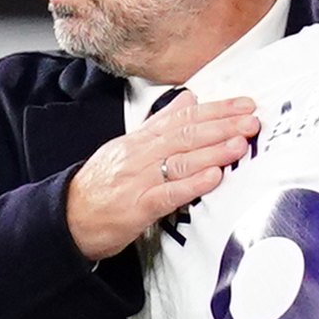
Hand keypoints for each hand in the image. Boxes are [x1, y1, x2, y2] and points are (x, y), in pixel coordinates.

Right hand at [66, 92, 258, 260]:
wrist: (68, 218)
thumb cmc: (99, 187)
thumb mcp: (127, 147)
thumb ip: (160, 124)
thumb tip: (188, 100)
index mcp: (139, 140)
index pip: (182, 118)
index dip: (216, 110)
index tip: (243, 105)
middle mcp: (140, 155)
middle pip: (185, 135)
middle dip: (222, 127)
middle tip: (251, 120)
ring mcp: (138, 180)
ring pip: (180, 161)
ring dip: (213, 152)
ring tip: (240, 145)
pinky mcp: (137, 208)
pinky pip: (168, 193)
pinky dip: (193, 184)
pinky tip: (213, 177)